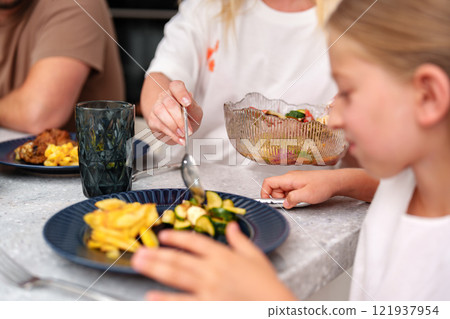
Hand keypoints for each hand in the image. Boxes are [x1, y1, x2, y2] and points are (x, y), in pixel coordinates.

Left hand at [131, 222, 295, 300]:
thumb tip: (231, 226)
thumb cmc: (266, 284)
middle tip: (140, 250)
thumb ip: (240, 240)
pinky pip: (183, 302)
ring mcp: (208, 288)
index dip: (178, 237)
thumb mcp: (255, 256)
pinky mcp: (207, 305)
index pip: (196, 242)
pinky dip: (166, 299)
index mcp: (223, 255)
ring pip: (177, 276)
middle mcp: (213, 269)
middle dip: (157, 254)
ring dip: (155, 269)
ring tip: (139, 264)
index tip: (164, 235)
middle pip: (180, 258)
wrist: (273, 305)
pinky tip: (152, 296)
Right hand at [143, 77, 202, 144]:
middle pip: (169, 102)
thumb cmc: (187, 117)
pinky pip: (159, 125)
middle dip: (179, 118)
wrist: (179, 128)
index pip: (176, 86)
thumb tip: (189, 104)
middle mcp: (165, 97)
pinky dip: (171, 134)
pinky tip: (178, 138)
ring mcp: (157, 107)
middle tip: (187, 129)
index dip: (181, 93)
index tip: (187, 103)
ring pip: (161, 112)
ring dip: (173, 126)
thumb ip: (193, 108)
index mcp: (176, 92)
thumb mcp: (195, 112)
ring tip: (182, 134)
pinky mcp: (152, 120)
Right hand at [261, 170, 339, 208]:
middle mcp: (289, 178)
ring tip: (298, 201)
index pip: (268, 182)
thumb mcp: (307, 195)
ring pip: (282, 191)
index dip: (264, 192)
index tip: (267, 202)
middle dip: (278, 198)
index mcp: (289, 178)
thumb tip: (284, 203)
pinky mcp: (299, 184)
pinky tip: (301, 199)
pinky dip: (292, 197)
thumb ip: (292, 199)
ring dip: (286, 198)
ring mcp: (294, 181)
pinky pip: (289, 191)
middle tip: (288, 204)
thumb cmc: (323, 185)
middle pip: (274, 188)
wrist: (335, 181)